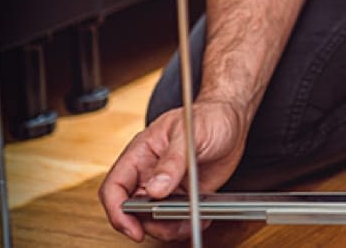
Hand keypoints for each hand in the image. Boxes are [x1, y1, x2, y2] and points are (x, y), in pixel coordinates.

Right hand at [98, 98, 249, 242]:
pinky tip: (202, 217)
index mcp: (140, 154)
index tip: (133, 229)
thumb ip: (172, 161)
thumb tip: (155, 189)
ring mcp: (166, 186)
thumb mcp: (187, 133)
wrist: (231, 121)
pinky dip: (186, 224)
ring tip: (192, 221)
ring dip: (170, 227)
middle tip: (171, 227)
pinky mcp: (183, 196)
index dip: (117, 211)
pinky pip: (176, 218)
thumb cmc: (206, 116)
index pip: (115, 186)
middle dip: (148, 224)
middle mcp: (148, 173)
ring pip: (154, 219)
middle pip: (132, 210)